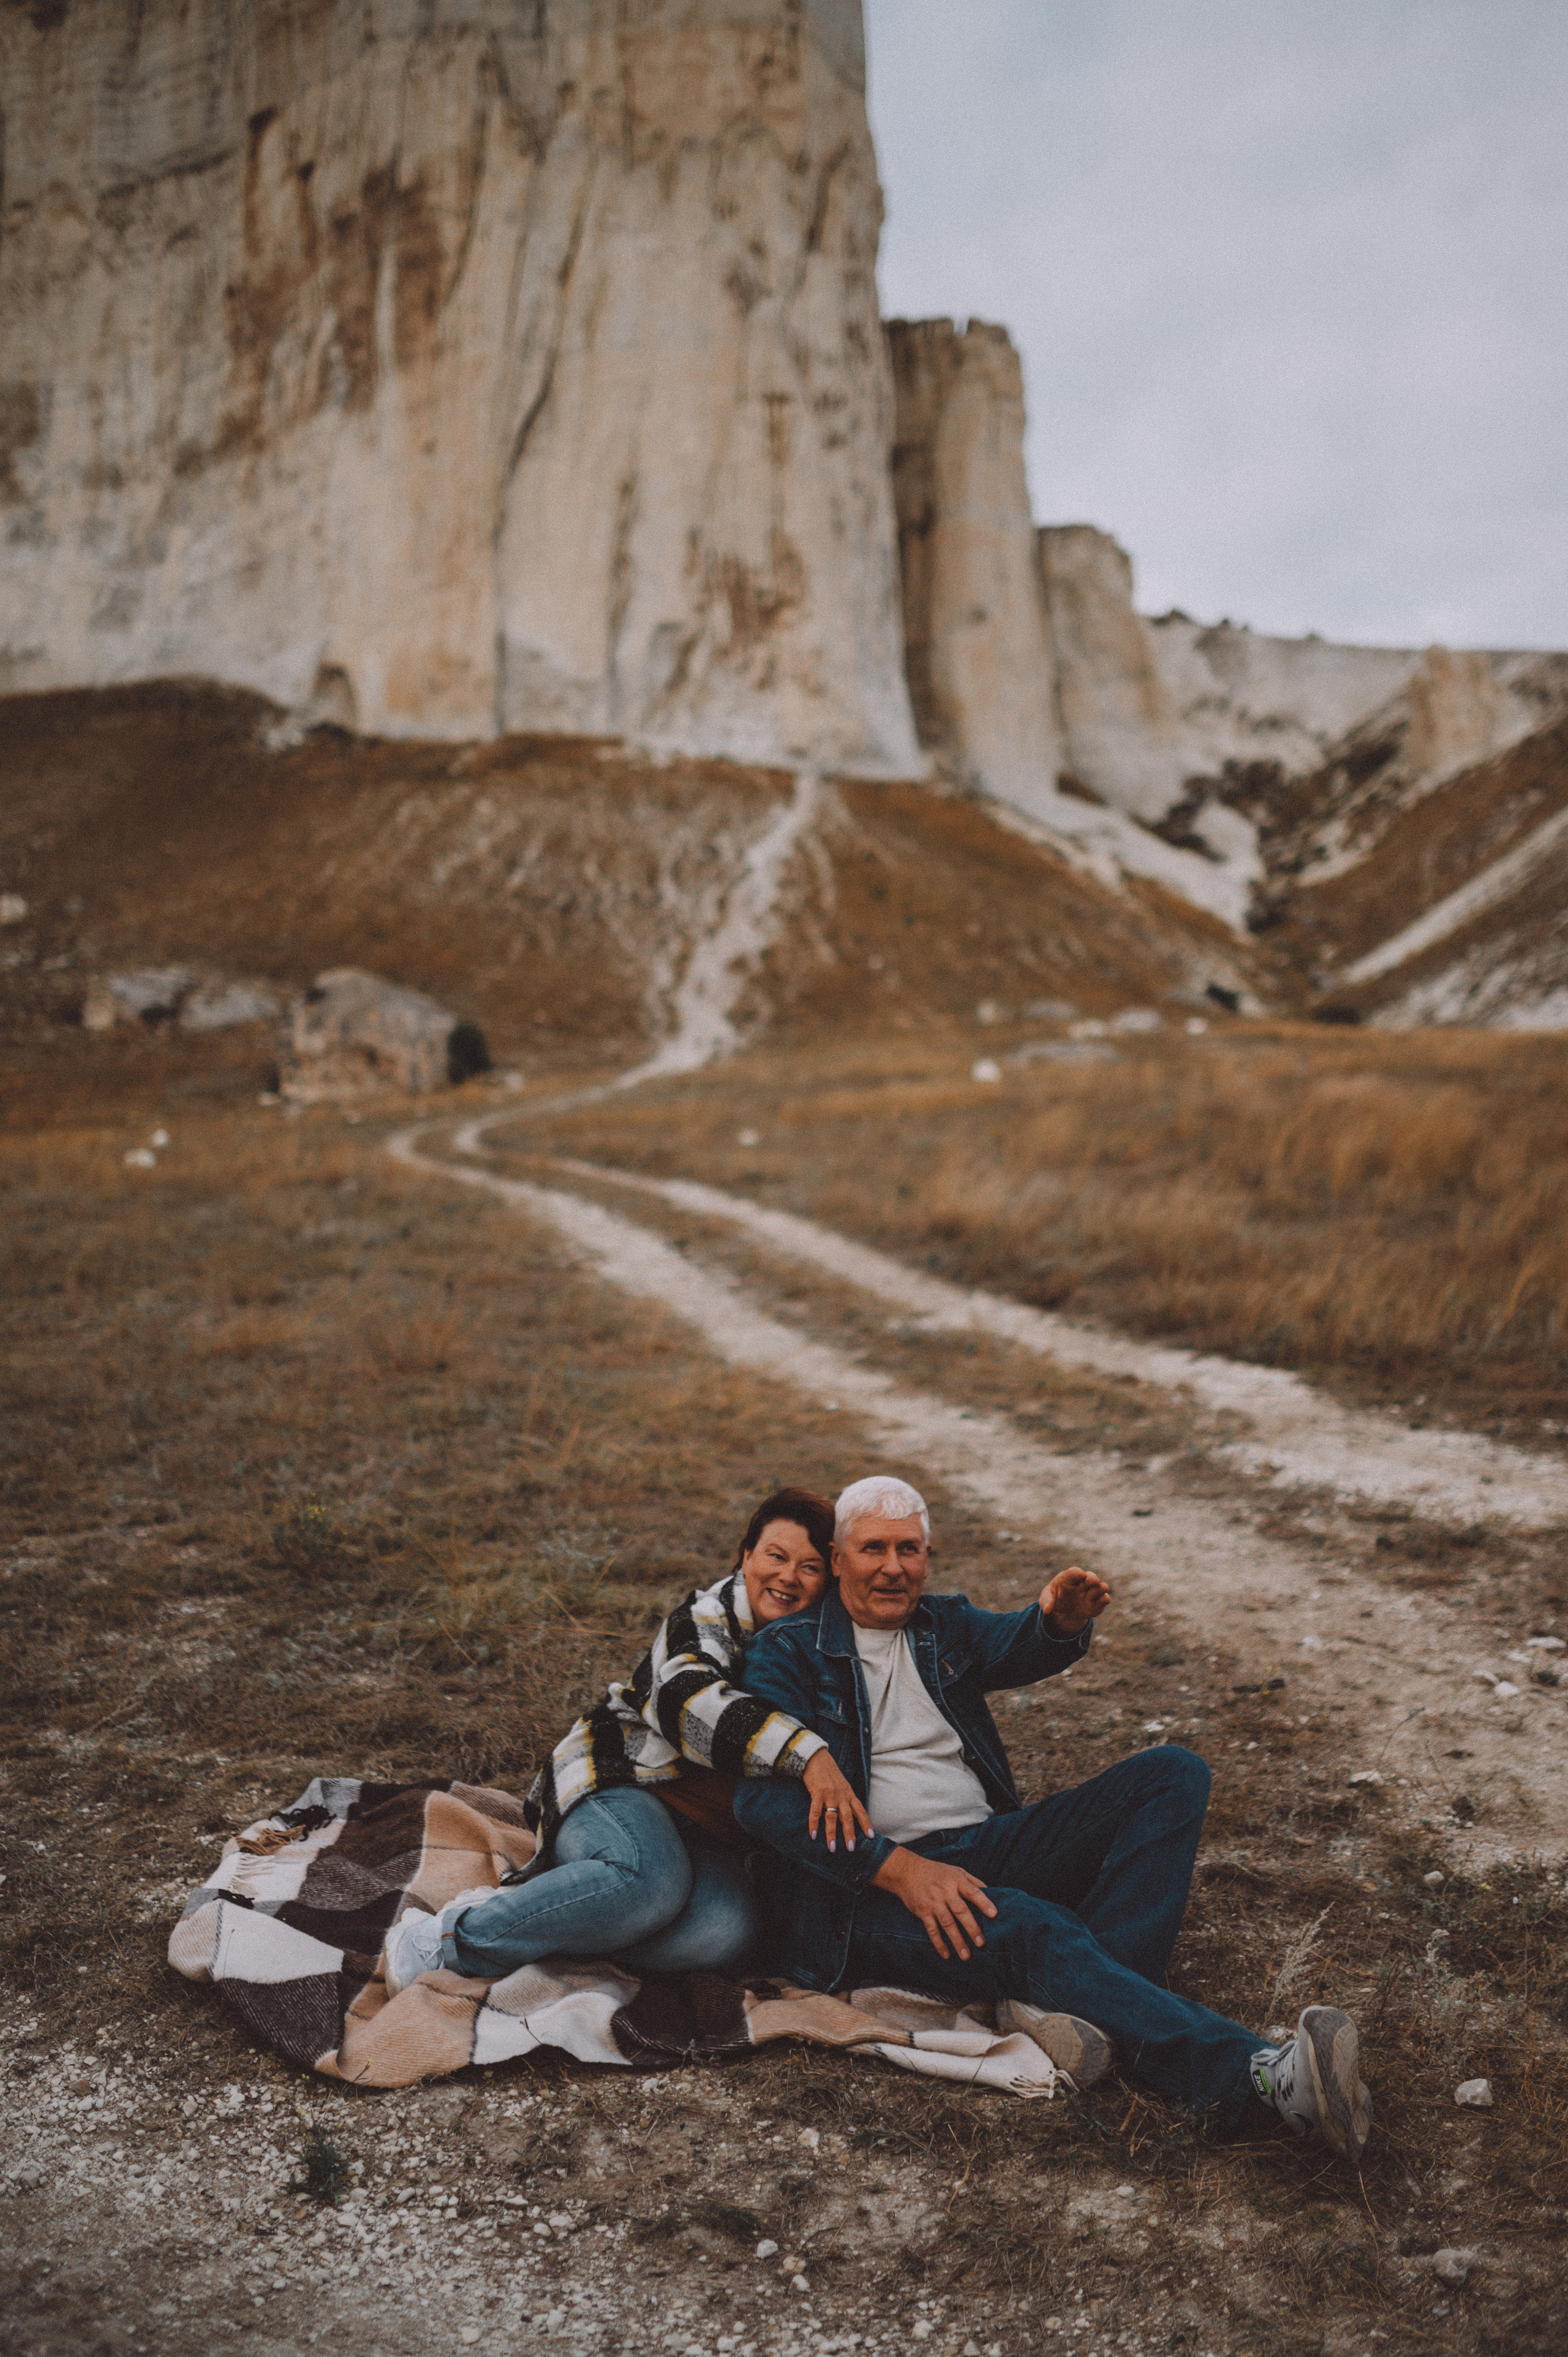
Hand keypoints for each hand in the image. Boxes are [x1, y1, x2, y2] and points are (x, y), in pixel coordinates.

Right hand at [801, 1749, 874, 1851]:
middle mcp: (841, 1795)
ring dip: (832, 1834)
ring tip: (832, 1848)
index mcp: (849, 1794)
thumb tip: (849, 1814)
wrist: (817, 1758)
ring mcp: (829, 1794)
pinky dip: (814, 1824)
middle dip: (850, 1834)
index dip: (866, 1823)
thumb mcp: (842, 1785)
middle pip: (848, 1817)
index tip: (871, 1836)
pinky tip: (813, 1835)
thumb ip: (846, 1799)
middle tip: (851, 1849)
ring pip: (832, 1817)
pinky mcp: (817, 1793)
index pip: (860, 1810)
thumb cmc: (829, 1773)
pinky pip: (815, 1812)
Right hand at [872, 1847, 997, 1960]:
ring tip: (966, 1955)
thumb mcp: (956, 1871)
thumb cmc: (936, 1872)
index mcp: (956, 1880)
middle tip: (981, 1943)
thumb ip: (973, 1882)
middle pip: (960, 1911)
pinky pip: (932, 1929)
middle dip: (972, 1928)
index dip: (984, 1903)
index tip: (994, 1914)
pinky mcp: (923, 1911)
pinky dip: (939, 1943)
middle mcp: (945, 1891)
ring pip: (947, 1923)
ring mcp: (933, 1902)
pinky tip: (946, 1954)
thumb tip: (991, 1892)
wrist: (907, 1871)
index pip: (973, 1892)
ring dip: (957, 1940)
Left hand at [1040, 1564, 1111, 1635]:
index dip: (1078, 1573)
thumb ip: (1046, 1602)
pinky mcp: (1097, 1603)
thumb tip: (1046, 1610)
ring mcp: (1091, 1592)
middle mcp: (1082, 1583)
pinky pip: (1104, 1599)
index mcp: (1068, 1578)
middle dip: (1092, 1578)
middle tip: (1093, 1581)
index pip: (1074, 1572)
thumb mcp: (1046, 1598)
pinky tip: (1104, 1600)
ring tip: (1102, 1588)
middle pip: (1090, 1576)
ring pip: (1100, 1587)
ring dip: (1102, 1587)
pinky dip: (1105, 1599)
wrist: (1064, 1608)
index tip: (1081, 1575)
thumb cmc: (1054, 1597)